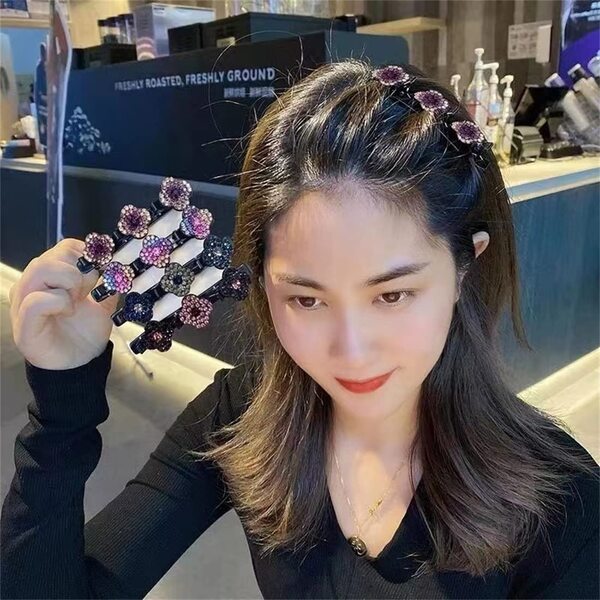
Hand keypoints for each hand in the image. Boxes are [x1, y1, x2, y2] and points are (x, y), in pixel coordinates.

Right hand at [9, 238, 120, 369]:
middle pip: (51, 255)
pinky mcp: (24, 323)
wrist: (80, 364)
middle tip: (87, 291)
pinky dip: (59, 302)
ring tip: (76, 302)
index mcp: (50, 276)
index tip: (99, 275)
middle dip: (78, 270)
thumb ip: (109, 284)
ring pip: (41, 269)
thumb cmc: (85, 332)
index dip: (87, 255)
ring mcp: (24, 302)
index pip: (65, 247)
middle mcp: (32, 284)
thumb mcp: (103, 303)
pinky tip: (68, 312)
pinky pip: (36, 300)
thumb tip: (120, 267)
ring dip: (68, 283)